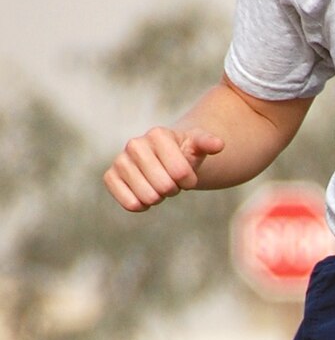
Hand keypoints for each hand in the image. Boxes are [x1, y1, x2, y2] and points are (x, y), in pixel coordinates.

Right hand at [103, 127, 225, 211]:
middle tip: (171, 181)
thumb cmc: (183, 153)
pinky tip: (145, 195)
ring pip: (148, 197)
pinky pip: (130, 203)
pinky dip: (141, 205)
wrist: (163, 158)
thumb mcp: (198, 146)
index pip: (181, 173)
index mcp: (158, 134)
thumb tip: (219, 144)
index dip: (189, 180)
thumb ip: (207, 143)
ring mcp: (120, 160)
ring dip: (159, 198)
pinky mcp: (110, 177)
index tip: (187, 175)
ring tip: (158, 185)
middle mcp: (135, 144)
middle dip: (174, 189)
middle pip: (164, 186)